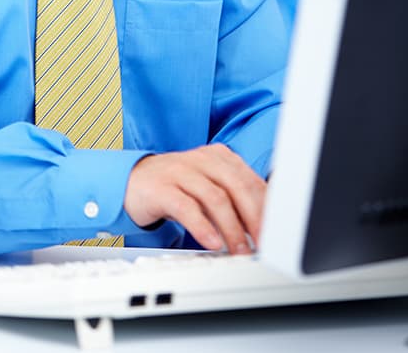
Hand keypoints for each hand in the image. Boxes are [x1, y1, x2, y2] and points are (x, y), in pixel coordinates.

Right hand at [123, 144, 265, 253]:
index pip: (250, 179)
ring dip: (232, 228)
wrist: (131, 180)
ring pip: (215, 197)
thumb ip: (232, 199)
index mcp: (219, 156)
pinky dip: (203, 227)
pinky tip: (213, 243)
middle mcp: (202, 159)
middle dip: (254, 217)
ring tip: (240, 250)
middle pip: (236, 186)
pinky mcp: (162, 188)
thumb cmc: (176, 186)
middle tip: (263, 243)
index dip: (266, 206)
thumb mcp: (207, 186)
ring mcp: (180, 171)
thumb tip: (262, 226)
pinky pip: (186, 207)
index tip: (276, 231)